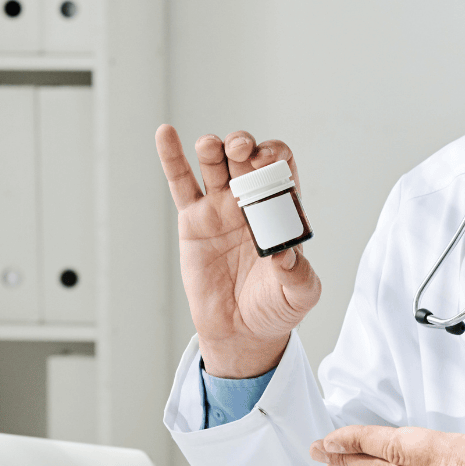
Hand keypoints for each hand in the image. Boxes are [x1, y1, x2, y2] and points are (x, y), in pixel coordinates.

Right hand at [156, 125, 321, 377]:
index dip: (275, 158)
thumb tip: (286, 253)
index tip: (268, 162)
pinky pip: (181, 183)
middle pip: (246, 158)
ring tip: (211, 146)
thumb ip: (299, 274)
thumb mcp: (298, 295)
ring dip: (213, 147)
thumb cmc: (275, 309)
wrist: (241, 332)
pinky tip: (166, 134)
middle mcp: (251, 202)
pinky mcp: (193, 220)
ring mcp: (220, 208)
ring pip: (214, 164)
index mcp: (280, 210)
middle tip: (240, 151)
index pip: (281, 168)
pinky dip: (172, 157)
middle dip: (243, 147)